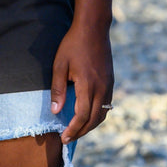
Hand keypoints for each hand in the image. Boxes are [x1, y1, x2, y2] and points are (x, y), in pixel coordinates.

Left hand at [50, 20, 113, 142]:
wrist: (93, 28)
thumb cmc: (73, 45)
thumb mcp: (59, 65)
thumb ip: (58, 89)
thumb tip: (55, 111)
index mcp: (88, 85)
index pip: (82, 116)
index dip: (73, 129)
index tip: (63, 137)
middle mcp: (102, 88)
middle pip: (94, 119)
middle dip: (81, 132)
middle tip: (68, 138)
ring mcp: (108, 85)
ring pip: (103, 113)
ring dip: (90, 125)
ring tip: (77, 130)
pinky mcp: (110, 81)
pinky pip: (106, 105)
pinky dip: (97, 115)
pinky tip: (87, 115)